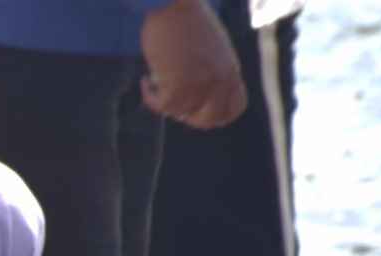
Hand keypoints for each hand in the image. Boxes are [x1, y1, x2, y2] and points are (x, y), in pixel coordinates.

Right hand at [139, 0, 246, 128]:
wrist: (174, 4)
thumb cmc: (187, 20)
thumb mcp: (210, 49)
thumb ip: (212, 71)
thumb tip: (195, 95)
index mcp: (230, 70)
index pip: (234, 108)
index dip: (215, 114)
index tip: (196, 107)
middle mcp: (219, 81)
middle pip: (209, 120)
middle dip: (189, 116)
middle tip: (173, 101)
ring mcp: (200, 86)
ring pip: (179, 113)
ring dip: (163, 99)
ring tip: (156, 77)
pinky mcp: (178, 88)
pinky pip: (161, 106)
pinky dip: (149, 96)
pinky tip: (146, 79)